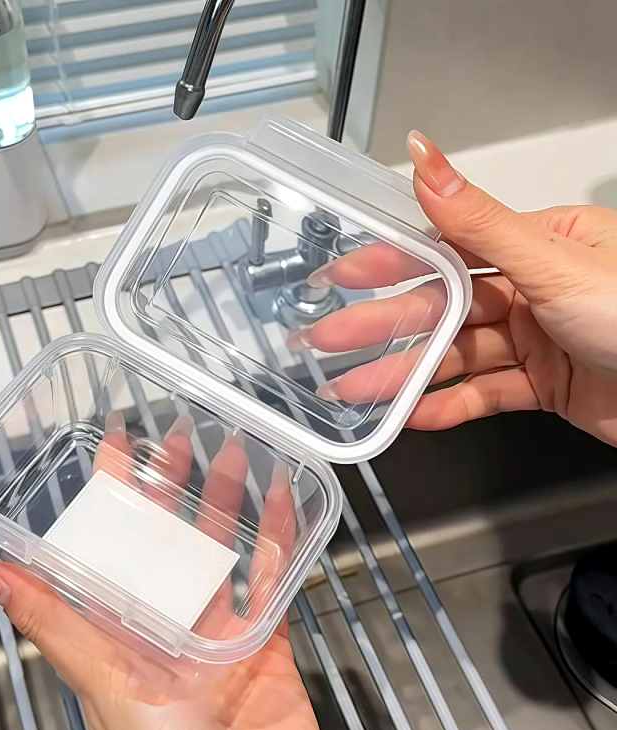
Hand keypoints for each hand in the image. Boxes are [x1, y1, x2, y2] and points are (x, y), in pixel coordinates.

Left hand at [0, 412, 327, 729]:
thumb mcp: (104, 683)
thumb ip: (51, 621)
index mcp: (121, 634)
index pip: (108, 548)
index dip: (108, 496)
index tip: (110, 446)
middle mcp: (167, 627)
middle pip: (167, 541)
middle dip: (171, 487)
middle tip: (177, 436)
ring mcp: (219, 633)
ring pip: (221, 550)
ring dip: (224, 502)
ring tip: (230, 452)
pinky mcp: (267, 642)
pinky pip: (273, 579)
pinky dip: (279, 537)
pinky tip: (281, 498)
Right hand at [290, 131, 616, 447]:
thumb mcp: (553, 263)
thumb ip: (479, 222)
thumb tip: (429, 161)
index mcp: (538, 246)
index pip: (446, 251)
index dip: (390, 264)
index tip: (343, 274)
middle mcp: (532, 290)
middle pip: (441, 310)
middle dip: (383, 327)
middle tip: (330, 341)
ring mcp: (535, 340)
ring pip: (455, 356)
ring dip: (404, 375)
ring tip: (356, 389)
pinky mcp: (542, 385)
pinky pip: (484, 393)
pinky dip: (448, 405)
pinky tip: (412, 413)